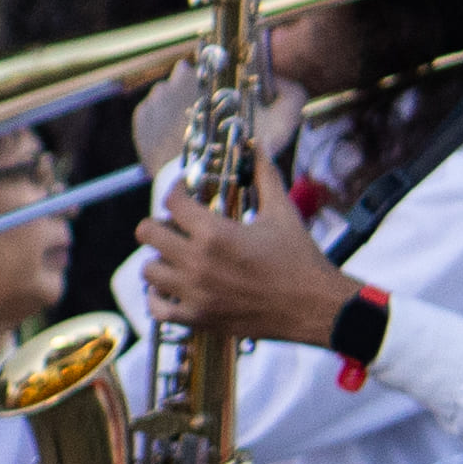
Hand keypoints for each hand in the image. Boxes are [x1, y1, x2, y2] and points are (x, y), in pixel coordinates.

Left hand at [134, 163, 355, 344]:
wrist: (314, 307)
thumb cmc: (300, 259)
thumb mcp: (282, 211)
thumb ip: (264, 174)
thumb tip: (256, 145)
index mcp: (214, 232)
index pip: (172, 201)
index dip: (176, 190)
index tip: (184, 191)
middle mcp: (197, 262)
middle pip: (148, 233)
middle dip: (160, 223)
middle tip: (175, 225)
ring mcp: (194, 293)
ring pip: (148, 270)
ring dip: (159, 259)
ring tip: (176, 256)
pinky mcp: (198, 318)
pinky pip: (156, 308)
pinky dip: (158, 297)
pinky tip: (171, 288)